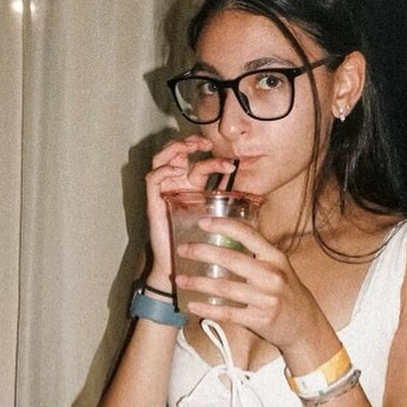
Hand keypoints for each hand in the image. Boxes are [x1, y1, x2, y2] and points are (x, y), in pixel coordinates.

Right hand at [144, 136, 237, 281]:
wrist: (180, 265)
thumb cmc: (199, 244)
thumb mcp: (218, 217)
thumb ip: (228, 203)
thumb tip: (254, 195)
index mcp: (190, 187)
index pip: (196, 161)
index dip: (211, 155)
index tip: (229, 160)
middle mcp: (175, 186)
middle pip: (175, 153)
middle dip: (189, 142)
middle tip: (204, 142)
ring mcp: (163, 193)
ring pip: (160, 160)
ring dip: (174, 150)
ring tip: (189, 149)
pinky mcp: (153, 202)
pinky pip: (152, 178)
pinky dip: (164, 169)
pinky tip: (178, 169)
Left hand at [175, 217, 331, 357]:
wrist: (306, 327)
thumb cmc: (287, 294)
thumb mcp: (280, 268)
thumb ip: (258, 255)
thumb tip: (226, 238)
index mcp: (275, 257)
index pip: (247, 234)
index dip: (223, 226)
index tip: (202, 222)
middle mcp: (272, 275)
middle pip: (230, 258)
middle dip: (202, 252)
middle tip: (182, 249)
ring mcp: (266, 298)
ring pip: (224, 287)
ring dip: (198, 282)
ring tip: (180, 279)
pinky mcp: (259, 319)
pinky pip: (227, 312)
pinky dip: (207, 308)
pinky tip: (192, 304)